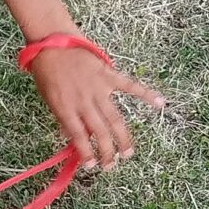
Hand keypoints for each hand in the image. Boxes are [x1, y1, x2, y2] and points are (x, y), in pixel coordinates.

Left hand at [31, 49, 165, 172]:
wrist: (52, 42)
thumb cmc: (48, 71)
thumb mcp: (48, 98)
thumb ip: (62, 118)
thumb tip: (72, 138)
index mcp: (66, 107)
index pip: (78, 136)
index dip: (86, 153)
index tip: (91, 165)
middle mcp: (84, 100)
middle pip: (99, 131)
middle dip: (107, 151)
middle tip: (111, 166)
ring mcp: (98, 88)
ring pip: (114, 118)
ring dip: (123, 138)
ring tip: (128, 153)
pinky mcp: (108, 75)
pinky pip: (129, 86)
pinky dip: (146, 94)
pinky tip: (160, 103)